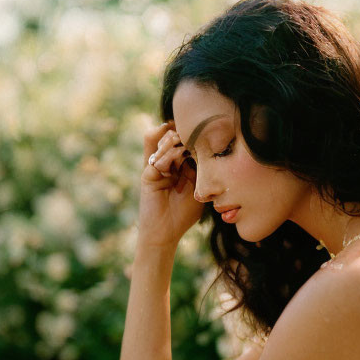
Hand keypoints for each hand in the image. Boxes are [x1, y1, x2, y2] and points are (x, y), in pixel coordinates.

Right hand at [138, 120, 203, 249]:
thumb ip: (201, 173)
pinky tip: (178, 150)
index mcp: (177, 167)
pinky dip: (167, 154)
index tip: (204, 127)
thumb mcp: (198, 190)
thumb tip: (212, 154)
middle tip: (192, 127)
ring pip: (160, 146)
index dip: (190, 135)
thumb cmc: (184, 214)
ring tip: (182, 135)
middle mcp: (165, 165)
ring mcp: (155, 169)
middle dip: (180, 132)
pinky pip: (156, 159)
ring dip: (172, 139)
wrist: (166, 232)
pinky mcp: (147, 175)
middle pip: (169, 140)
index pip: (182, 145)